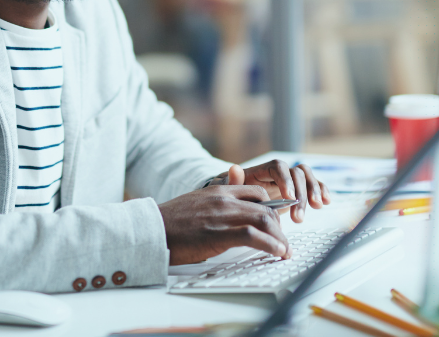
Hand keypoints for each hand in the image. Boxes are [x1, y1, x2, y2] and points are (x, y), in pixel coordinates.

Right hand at [158, 185, 290, 265]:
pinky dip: (270, 245)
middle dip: (280, 227)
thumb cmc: (173, 219)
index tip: (275, 224)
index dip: (271, 209)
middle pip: (266, 207)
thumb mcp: (198, 199)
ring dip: (280, 238)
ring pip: (264, 219)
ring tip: (285, 251)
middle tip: (283, 242)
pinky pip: (253, 236)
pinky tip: (277, 253)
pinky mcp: (219, 234)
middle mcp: (224, 199)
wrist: (153, 229)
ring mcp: (222, 215)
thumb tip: (232, 185)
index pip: (257, 193)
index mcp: (219, 190)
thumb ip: (218, 194)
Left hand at [210, 161, 329, 223]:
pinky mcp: (297, 191)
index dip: (285, 180)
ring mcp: (288, 181)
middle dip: (301, 193)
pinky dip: (322, 190)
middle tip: (298, 217)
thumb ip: (231, 182)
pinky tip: (326, 201)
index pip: (278, 166)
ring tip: (317, 207)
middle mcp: (277, 173)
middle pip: (295, 173)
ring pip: (307, 177)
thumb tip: (235, 169)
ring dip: (314, 190)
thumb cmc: (229, 195)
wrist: (233, 202)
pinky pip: (313, 185)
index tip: (288, 197)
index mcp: (262, 170)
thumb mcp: (225, 191)